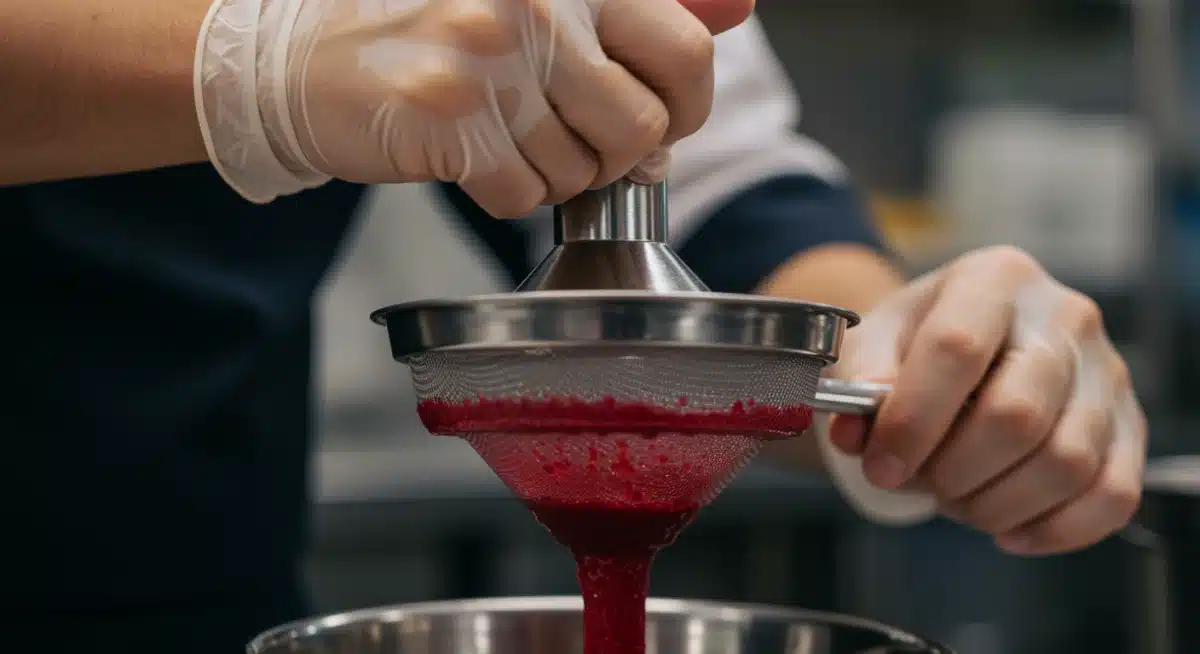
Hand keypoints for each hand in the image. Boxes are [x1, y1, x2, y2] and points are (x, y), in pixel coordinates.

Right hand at [195, 0, 751, 211]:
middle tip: (567, 140)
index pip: (688, 51)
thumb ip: (636, 12)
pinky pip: (523, 196)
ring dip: (552, 175)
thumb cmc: (442, 39)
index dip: (682, 107)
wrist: (314, 64)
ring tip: (504, 139)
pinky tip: (470, 159)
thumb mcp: (544, 6)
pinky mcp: (446, 113)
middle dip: (613, 156)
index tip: (652, 119)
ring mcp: (489, 55)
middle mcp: (537, 2)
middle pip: (642, 127)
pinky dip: (505, 194)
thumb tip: (739, 6)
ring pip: (582, 172)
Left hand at [828, 246, 1146, 555]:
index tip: (881, 467)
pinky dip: (1055, 528)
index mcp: (994, 278)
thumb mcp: (872, 346)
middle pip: (1016, 415)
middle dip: (953, 471)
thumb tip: (854, 434)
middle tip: (920, 482)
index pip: (957, 349)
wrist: (964, 345)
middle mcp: (1063, 316)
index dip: (913, 420)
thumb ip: (857, 385)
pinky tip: (1008, 529)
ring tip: (957, 498)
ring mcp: (1106, 371)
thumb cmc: (915, 346)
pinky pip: (1113, 495)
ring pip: (1066, 462)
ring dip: (996, 503)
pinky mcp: (1131, 425)